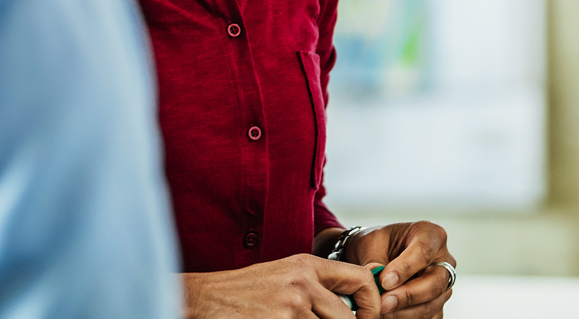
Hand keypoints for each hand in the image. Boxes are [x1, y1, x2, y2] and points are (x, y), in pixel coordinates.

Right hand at [183, 254, 381, 318]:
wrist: (207, 299)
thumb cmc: (247, 292)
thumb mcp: (285, 276)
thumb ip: (318, 285)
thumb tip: (358, 297)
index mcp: (306, 265)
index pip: (360, 279)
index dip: (372, 304)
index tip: (367, 318)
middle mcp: (302, 283)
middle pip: (348, 318)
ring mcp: (291, 306)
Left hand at [344, 222, 455, 317]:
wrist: (377, 256)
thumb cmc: (377, 244)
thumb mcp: (370, 243)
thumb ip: (374, 261)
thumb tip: (377, 282)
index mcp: (431, 234)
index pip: (424, 252)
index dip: (405, 268)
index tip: (384, 281)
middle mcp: (443, 260)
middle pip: (435, 283)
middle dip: (407, 296)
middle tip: (383, 303)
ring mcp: (443, 284)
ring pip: (432, 304)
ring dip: (404, 312)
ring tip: (380, 311)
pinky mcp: (437, 304)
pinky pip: (428, 317)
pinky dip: (406, 318)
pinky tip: (388, 316)